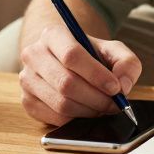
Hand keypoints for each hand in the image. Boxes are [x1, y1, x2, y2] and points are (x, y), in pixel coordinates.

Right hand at [18, 24, 141, 125]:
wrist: (65, 62)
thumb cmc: (91, 56)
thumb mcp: (113, 51)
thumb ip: (126, 63)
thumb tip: (123, 85)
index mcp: (53, 34)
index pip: (71, 55)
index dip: (96, 75)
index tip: (116, 88)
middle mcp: (34, 54)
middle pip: (66, 83)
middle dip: (96, 98)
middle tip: (114, 104)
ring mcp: (27, 79)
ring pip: (61, 103)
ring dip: (88, 110)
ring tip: (103, 107)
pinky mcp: (27, 100)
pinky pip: (54, 117)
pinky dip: (76, 119)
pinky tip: (87, 110)